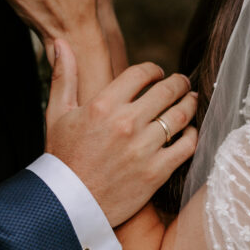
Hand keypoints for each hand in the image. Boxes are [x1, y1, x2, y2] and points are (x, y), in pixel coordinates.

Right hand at [47, 41, 197, 228]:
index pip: (141, 73)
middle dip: (178, 83)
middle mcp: (126, 124)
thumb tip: (61, 43)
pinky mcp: (156, 172)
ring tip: (190, 101)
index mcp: (103, 106)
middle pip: (167, 91)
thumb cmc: (61, 159)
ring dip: (189, 104)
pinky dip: (193, 136)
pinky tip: (189, 133)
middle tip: (182, 84)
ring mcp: (143, 148)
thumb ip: (63, 76)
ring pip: (181, 116)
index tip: (158, 74)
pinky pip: (187, 146)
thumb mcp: (56, 115)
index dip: (154, 70)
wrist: (67, 206)